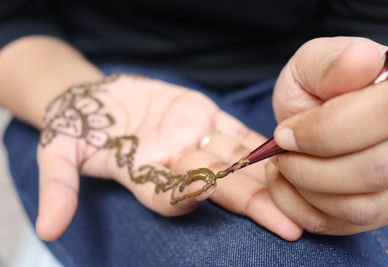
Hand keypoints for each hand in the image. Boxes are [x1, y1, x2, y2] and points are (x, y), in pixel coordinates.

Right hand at [37, 74, 300, 240]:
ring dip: (267, 177)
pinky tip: (287, 151)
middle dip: (252, 205)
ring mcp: (195, 140)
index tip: (205, 193)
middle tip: (288, 226)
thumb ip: (58, 186)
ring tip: (303, 192)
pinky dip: (259, 141)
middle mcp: (177, 164)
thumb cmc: (76, 129)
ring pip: (235, 161)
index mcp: (145, 179)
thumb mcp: (58, 153)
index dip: (186, 197)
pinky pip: (236, 131)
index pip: (172, 197)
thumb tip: (48, 230)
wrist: (97, 102)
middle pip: (218, 188)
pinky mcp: (205, 116)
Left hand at [267, 37, 387, 234]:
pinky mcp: (385, 209)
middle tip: (281, 150)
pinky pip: (345, 225)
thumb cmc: (316, 87)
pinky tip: (290, 183)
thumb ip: (331, 63)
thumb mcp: (312, 64)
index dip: (325, 130)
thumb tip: (362, 60)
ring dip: (305, 187)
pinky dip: (303, 208)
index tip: (285, 132)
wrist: (316, 115)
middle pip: (375, 170)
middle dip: (308, 165)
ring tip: (285, 164)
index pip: (386, 113)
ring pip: (360, 206)